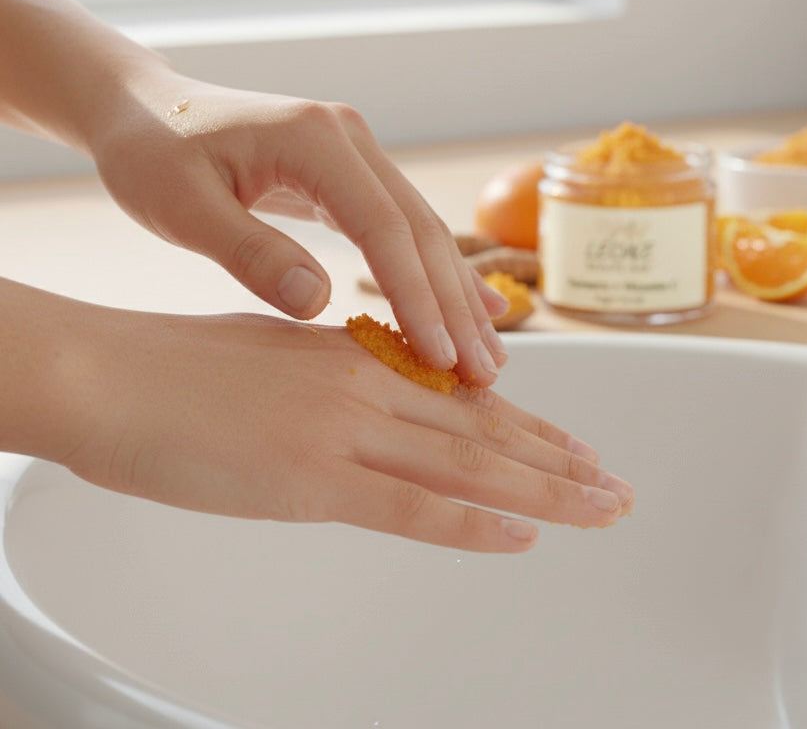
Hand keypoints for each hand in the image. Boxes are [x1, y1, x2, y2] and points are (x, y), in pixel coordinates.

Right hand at [21, 285, 632, 551]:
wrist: (105, 371)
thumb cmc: (172, 365)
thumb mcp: (274, 356)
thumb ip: (330, 380)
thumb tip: (369, 401)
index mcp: (356, 357)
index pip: (462, 398)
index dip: (526, 426)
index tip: (572, 446)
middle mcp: (365, 388)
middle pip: (484, 431)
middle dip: (558, 462)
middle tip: (614, 484)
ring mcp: (343, 431)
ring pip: (468, 465)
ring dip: (544, 491)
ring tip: (600, 507)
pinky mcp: (309, 479)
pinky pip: (410, 507)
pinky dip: (472, 524)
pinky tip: (520, 536)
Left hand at [87, 68, 508, 385]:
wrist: (145, 110)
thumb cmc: (152, 155)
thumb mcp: (181, 207)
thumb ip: (250, 251)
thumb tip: (317, 303)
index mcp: (314, 139)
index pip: (384, 228)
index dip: (416, 296)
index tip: (439, 357)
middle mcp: (351, 140)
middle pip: (421, 232)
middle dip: (454, 307)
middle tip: (484, 373)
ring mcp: (358, 155)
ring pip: (425, 233)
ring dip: (457, 297)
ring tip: (488, 357)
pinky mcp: (353, 177)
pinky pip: (406, 232)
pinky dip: (438, 276)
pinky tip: (475, 309)